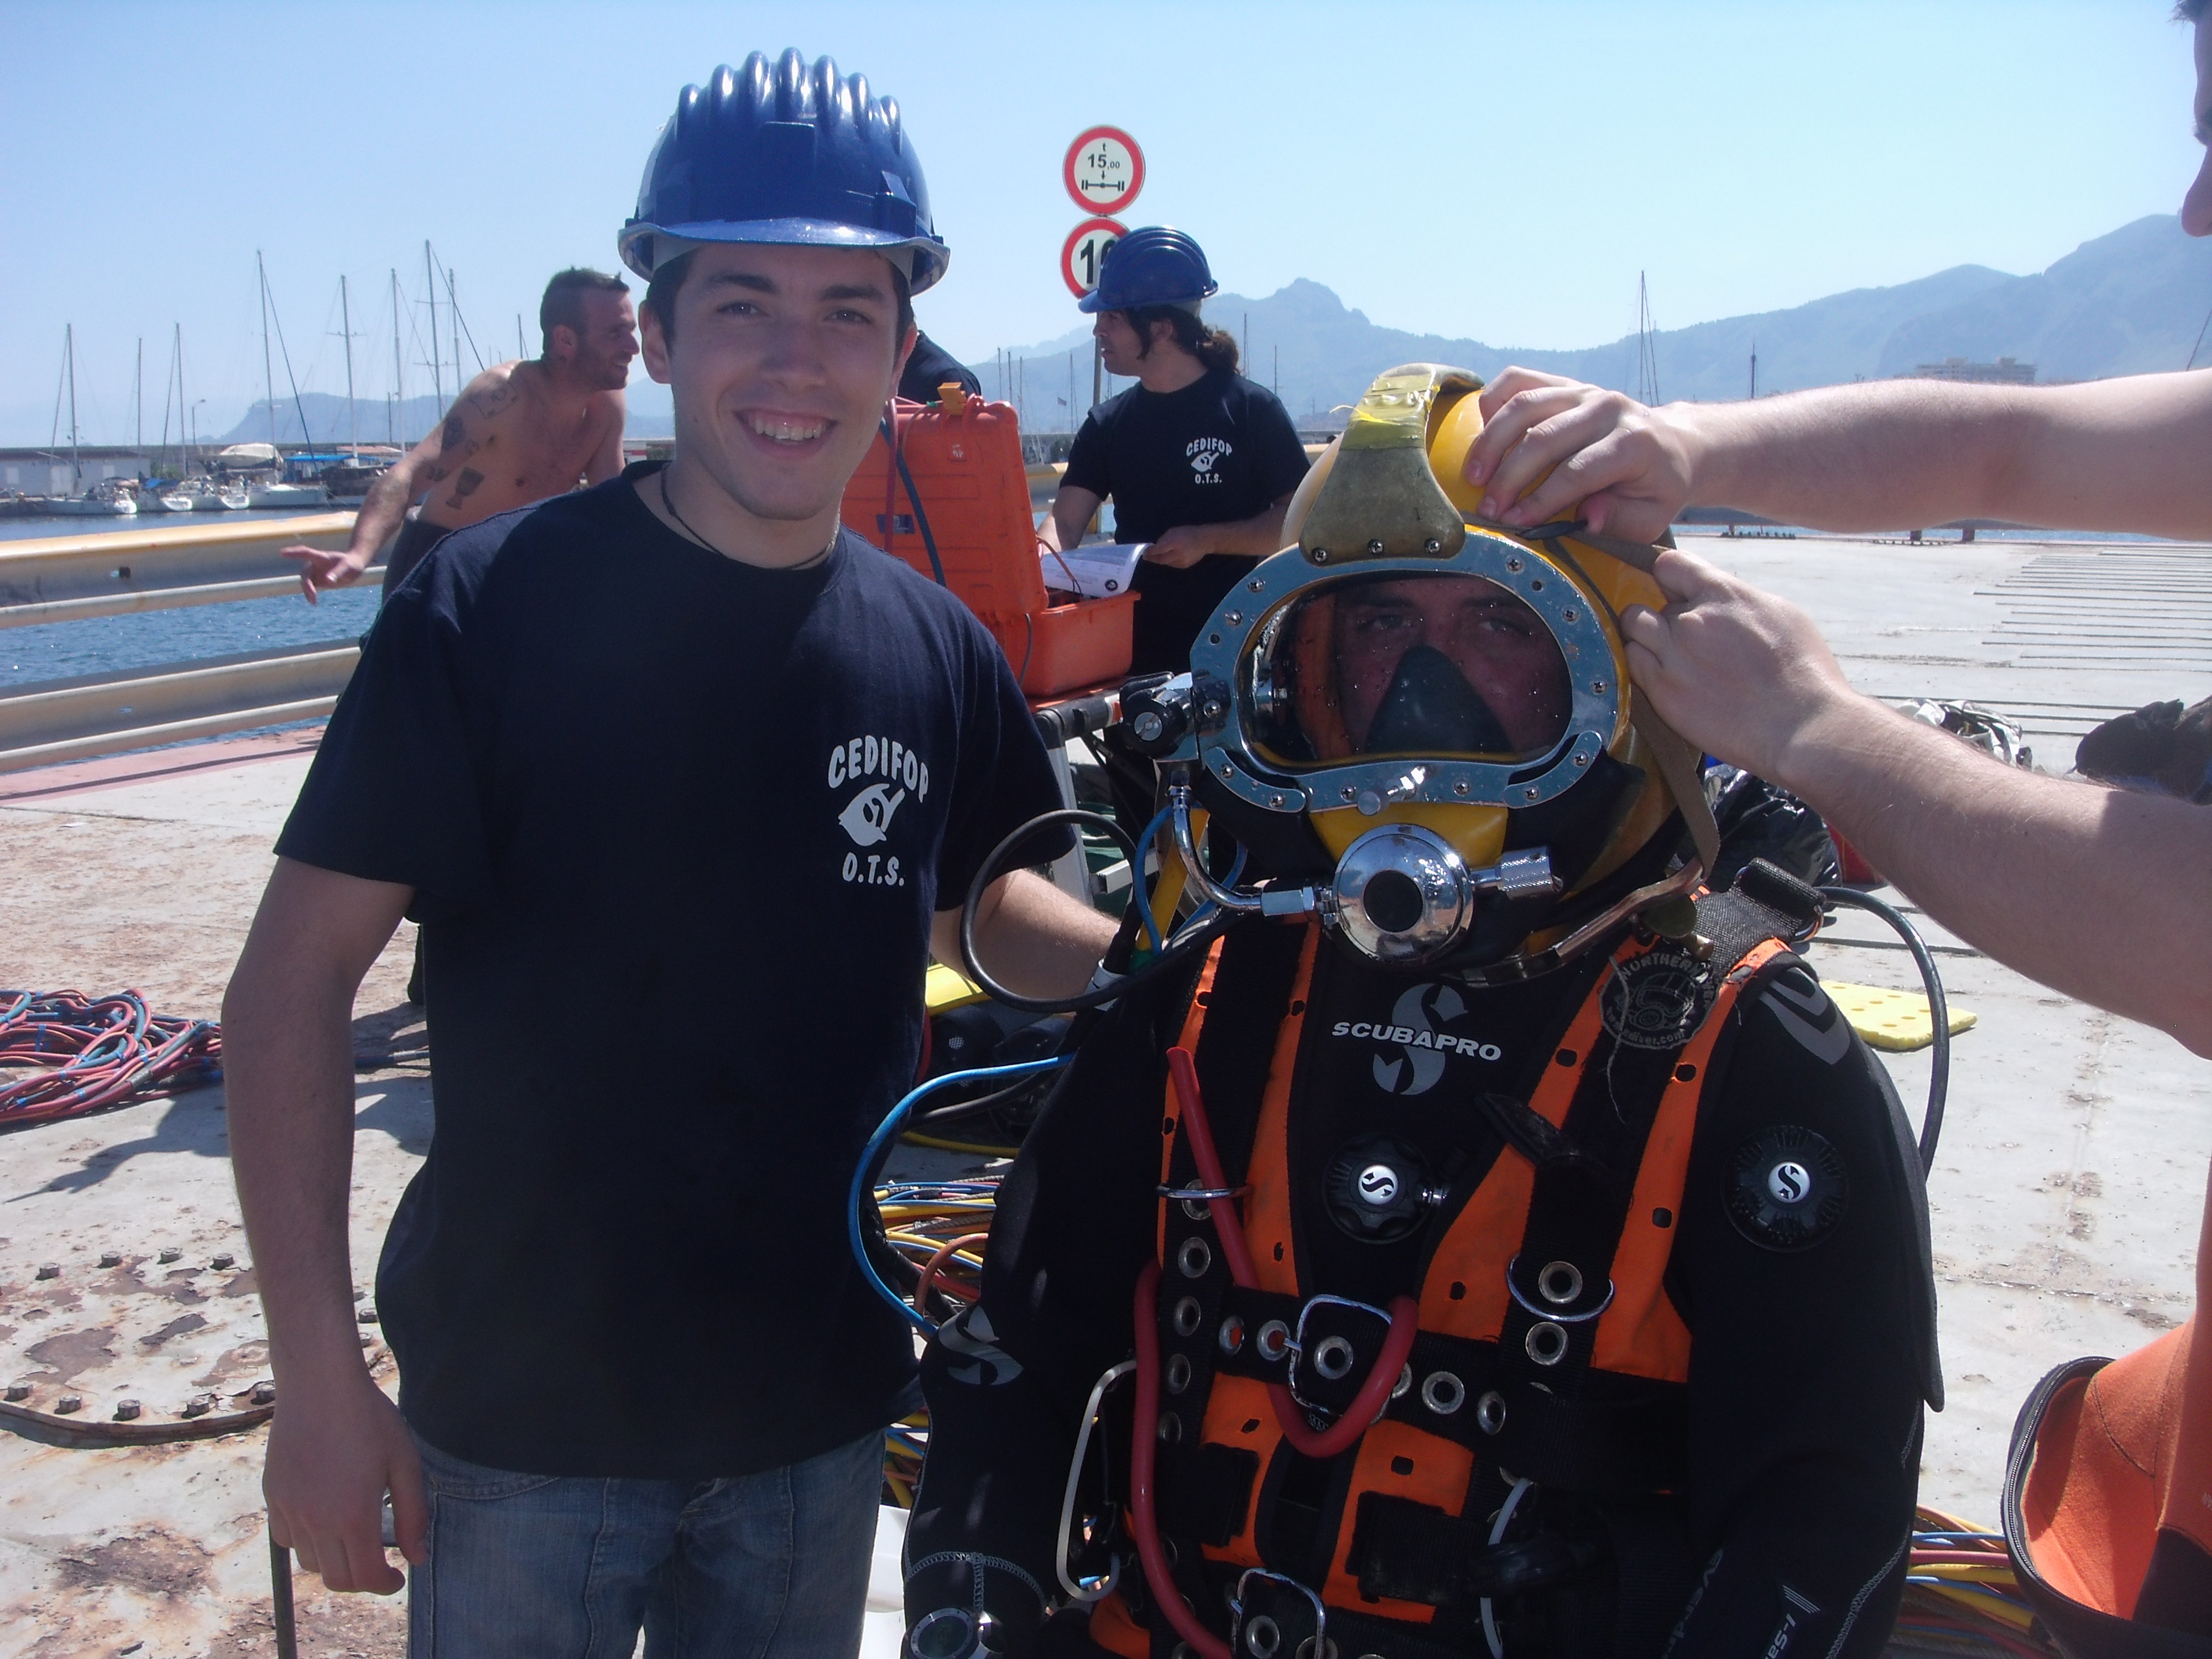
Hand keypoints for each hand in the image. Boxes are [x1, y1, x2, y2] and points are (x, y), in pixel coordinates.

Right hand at [263, 1372, 427, 1593]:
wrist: (320, 1386)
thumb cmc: (369, 1420)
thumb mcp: (405, 1463)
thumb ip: (413, 1515)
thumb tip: (418, 1558)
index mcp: (354, 1515)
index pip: (366, 1576)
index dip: (385, 1585)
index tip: (398, 1577)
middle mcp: (317, 1521)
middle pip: (336, 1579)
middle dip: (361, 1581)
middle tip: (379, 1565)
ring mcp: (289, 1510)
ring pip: (310, 1562)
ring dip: (334, 1561)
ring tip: (354, 1539)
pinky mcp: (272, 1497)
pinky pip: (286, 1538)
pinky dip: (306, 1542)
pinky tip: (324, 1521)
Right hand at [281, 544, 368, 605]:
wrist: (354, 567)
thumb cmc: (352, 564)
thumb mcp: (349, 567)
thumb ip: (338, 572)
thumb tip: (328, 581)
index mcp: (322, 557)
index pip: (305, 553)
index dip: (293, 553)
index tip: (282, 553)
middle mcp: (315, 564)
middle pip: (305, 573)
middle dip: (307, 584)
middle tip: (312, 595)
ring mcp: (315, 573)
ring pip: (305, 582)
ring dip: (307, 591)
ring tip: (313, 601)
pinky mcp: (317, 581)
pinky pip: (310, 588)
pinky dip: (310, 595)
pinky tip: (313, 602)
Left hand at [1141, 525, 1217, 568]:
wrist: (1204, 541)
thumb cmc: (1187, 533)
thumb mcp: (1173, 531)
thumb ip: (1164, 539)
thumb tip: (1155, 548)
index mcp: (1174, 542)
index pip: (1159, 550)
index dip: (1150, 552)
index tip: (1144, 552)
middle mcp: (1178, 553)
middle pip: (1161, 559)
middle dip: (1152, 558)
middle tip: (1147, 557)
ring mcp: (1181, 561)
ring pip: (1166, 563)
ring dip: (1160, 559)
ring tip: (1157, 555)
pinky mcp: (1184, 566)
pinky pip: (1172, 564)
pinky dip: (1168, 561)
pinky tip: (1169, 556)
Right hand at [1463, 368, 1698, 541]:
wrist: (1671, 443)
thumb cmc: (1655, 487)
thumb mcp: (1651, 516)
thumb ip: (1620, 520)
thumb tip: (1585, 518)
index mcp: (1633, 443)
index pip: (1576, 471)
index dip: (1540, 499)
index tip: (1513, 521)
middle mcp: (1608, 408)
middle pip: (1543, 437)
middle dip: (1509, 476)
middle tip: (1487, 508)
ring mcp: (1584, 390)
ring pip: (1524, 405)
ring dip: (1491, 441)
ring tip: (1474, 475)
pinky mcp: (1566, 382)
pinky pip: (1520, 380)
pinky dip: (1494, 400)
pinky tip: (1482, 431)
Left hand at [1619, 550, 1859, 786]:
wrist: (1799, 725)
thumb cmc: (1801, 670)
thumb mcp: (1779, 613)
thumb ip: (1737, 599)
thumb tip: (1717, 597)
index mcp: (1722, 594)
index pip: (1669, 565)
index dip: (1670, 579)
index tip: (1677, 592)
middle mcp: (1691, 621)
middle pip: (1647, 604)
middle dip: (1661, 618)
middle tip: (1682, 638)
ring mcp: (1672, 656)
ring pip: (1632, 631)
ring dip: (1644, 640)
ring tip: (1667, 657)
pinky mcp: (1662, 691)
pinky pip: (1631, 665)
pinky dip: (1642, 666)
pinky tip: (1665, 678)